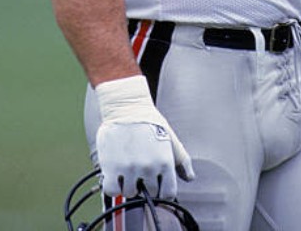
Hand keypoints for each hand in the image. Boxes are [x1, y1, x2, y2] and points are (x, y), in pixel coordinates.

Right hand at [94, 74, 194, 198]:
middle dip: (145, 185)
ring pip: (130, 193)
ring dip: (128, 185)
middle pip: (149, 194)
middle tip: (140, 171)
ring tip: (127, 170)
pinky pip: (111, 191)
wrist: (126, 105)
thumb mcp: (171, 138)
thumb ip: (182, 160)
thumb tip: (189, 177)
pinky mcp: (111, 167)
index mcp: (165, 162)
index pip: (168, 194)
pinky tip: (114, 174)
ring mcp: (130, 168)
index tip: (156, 184)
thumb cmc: (148, 120)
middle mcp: (149, 168)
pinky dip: (112, 186)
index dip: (162, 190)